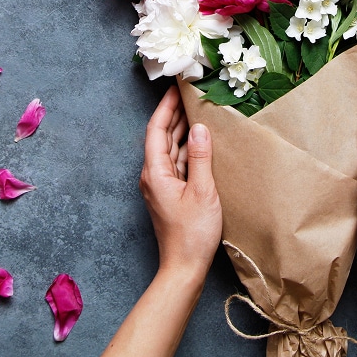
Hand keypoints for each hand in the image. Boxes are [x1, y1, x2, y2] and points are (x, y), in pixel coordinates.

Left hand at [140, 86, 222, 279]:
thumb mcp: (202, 192)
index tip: (176, 88)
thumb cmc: (192, 234)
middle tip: (189, 92)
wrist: (184, 268)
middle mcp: (154, 175)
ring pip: (171, 148)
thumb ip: (201, 158)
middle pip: (162, 136)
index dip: (166, 107)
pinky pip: (178, 161)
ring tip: (197, 108)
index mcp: (155, 172)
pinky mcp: (172, 191)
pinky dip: (189, 147)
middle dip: (174, 113)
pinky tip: (201, 139)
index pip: (156, 129)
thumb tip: (201, 128)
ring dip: (182, 128)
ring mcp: (162, 184)